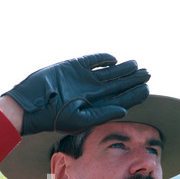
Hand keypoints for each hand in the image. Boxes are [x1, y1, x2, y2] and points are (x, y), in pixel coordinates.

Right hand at [2, 53, 149, 134]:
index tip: (147, 89)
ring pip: (109, 72)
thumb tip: (124, 110)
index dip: (133, 95)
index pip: (119, 100)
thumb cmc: (54, 117)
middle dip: (132, 80)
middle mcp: (92, 93)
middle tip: (148, 73)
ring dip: (122, 69)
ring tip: (137, 65)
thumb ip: (103, 114)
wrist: (31, 104)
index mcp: (95, 107)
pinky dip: (103, 59)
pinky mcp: (74, 67)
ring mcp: (84, 79)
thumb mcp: (80, 119)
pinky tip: (114, 59)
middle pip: (117, 85)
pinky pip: (92, 61)